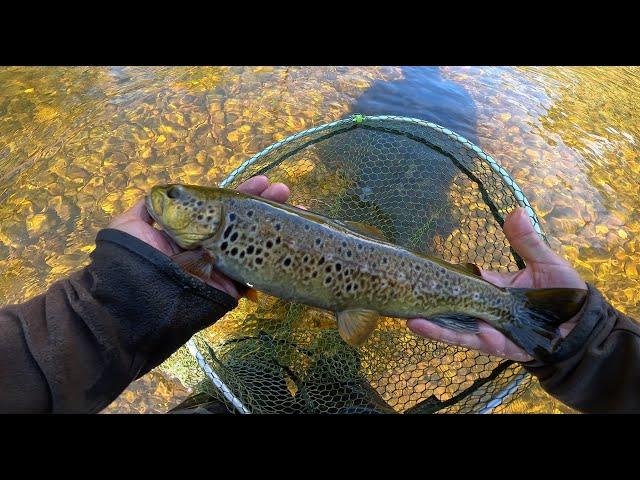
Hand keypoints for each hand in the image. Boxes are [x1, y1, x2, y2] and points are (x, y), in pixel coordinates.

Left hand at [108, 176, 290, 299]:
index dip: (243, 193)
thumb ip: (149, 206)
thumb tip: (163, 189)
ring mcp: (221, 267)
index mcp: (190, 229)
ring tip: (298, 210)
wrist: (131, 302)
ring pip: (254, 244)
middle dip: (266, 205)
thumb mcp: (130, 224)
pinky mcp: (230, 288)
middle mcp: (209, 245)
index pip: (222, 206)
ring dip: (276, 227)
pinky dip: (275, 260)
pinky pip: (255, 274)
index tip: (263, 181)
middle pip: (243, 222)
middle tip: (285, 192)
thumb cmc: (130, 259)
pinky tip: (294, 244)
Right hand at [407, 207, 587, 361]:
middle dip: (429, 299)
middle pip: (452, 303)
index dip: (445, 274)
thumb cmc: (565, 294)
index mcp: (493, 287)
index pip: (464, 279)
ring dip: (429, 320)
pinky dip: (443, 334)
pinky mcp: (492, 344)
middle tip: (403, 289)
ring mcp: (486, 327)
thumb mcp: (545, 262)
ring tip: (405, 314)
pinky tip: (421, 326)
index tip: (423, 266)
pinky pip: (465, 339)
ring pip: (452, 324)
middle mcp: (484, 308)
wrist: (583, 328)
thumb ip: (526, 241)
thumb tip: (515, 210)